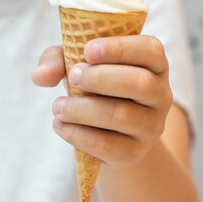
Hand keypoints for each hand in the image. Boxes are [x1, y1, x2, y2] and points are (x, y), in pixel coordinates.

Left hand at [32, 36, 172, 168]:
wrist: (109, 132)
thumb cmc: (94, 85)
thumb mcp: (77, 63)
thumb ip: (57, 60)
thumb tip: (40, 76)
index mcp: (154, 63)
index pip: (150, 50)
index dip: (120, 48)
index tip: (87, 50)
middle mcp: (161, 94)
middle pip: (140, 83)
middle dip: (100, 78)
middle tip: (72, 77)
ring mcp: (152, 126)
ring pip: (121, 115)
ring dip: (82, 109)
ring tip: (58, 106)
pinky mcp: (135, 153)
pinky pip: (108, 145)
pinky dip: (78, 134)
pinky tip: (60, 125)